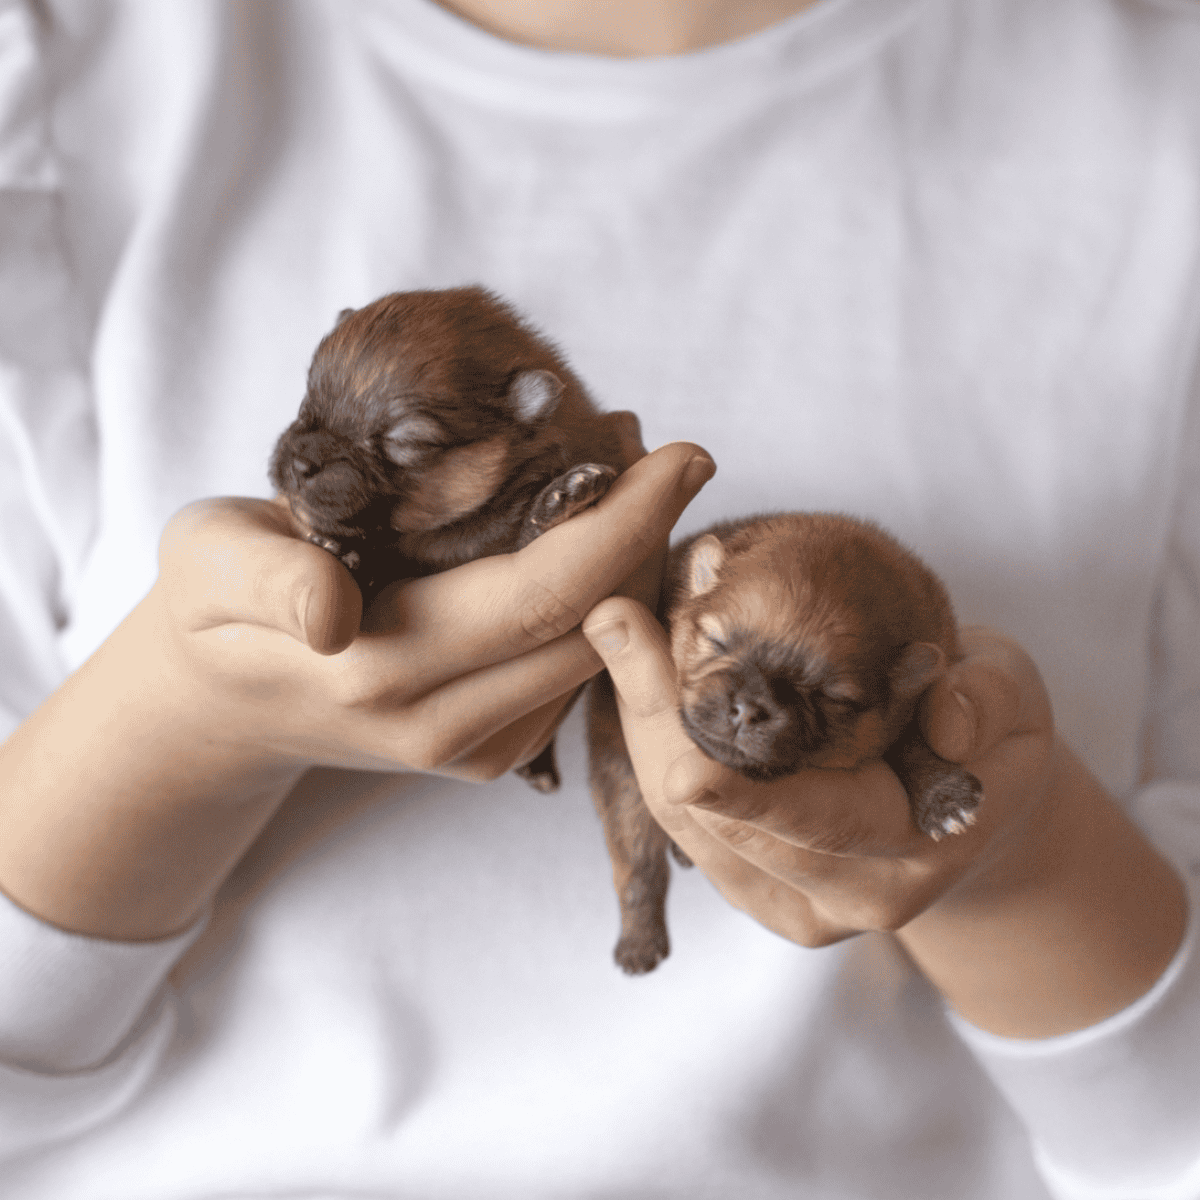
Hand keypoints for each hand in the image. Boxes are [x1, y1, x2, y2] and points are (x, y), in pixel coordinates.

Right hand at [0, 442, 713, 938]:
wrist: (221, 701)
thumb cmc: (216, 607)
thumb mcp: (210, 565)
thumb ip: (269, 582)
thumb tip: (333, 616)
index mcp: (383, 671)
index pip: (543, 595)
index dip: (625, 524)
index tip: (684, 455)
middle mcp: (444, 725)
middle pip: (593, 624)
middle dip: (648, 534)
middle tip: (665, 453)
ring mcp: (474, 749)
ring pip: (598, 652)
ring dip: (635, 568)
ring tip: (634, 482)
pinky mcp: (491, 752)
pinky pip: (577, 672)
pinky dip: (607, 606)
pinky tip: (597, 548)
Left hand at [583, 602, 1185, 1035]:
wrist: (977, 805)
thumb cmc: (990, 734)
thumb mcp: (1012, 695)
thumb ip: (988, 699)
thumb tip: (947, 714)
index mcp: (913, 848)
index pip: (806, 815)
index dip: (729, 775)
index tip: (670, 732)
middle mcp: (850, 895)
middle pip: (715, 817)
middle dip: (655, 719)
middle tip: (616, 623)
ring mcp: (797, 903)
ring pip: (686, 824)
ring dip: (644, 730)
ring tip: (620, 633)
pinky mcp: (758, 891)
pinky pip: (685, 829)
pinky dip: (655, 753)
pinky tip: (638, 680)